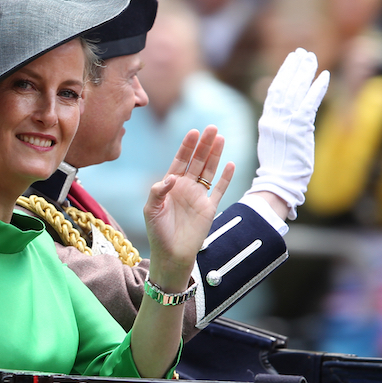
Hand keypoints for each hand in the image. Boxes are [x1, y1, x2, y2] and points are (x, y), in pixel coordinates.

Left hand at [143, 125, 233, 287]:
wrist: (171, 255)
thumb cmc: (158, 233)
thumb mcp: (151, 210)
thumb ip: (157, 191)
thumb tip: (171, 177)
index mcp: (170, 186)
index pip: (180, 161)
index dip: (186, 146)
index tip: (193, 132)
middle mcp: (186, 188)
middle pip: (197, 161)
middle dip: (203, 145)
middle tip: (211, 128)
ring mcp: (199, 197)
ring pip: (209, 171)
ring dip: (215, 155)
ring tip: (220, 138)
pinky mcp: (209, 208)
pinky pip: (219, 190)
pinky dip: (225, 177)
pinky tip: (230, 163)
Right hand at [249, 48, 330, 218]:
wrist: (278, 182)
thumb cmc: (279, 169)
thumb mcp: (275, 143)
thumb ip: (280, 127)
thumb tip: (285, 118)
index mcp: (266, 121)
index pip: (274, 91)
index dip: (282, 74)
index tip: (290, 61)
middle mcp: (274, 118)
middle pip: (284, 85)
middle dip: (293, 67)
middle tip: (302, 52)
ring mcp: (285, 122)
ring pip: (295, 90)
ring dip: (304, 72)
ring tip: (311, 57)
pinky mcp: (299, 127)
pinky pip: (310, 102)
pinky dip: (318, 88)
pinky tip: (324, 76)